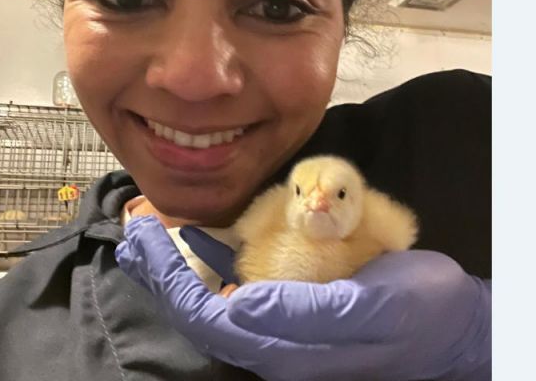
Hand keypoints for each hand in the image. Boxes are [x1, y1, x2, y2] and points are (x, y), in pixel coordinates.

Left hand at [116, 216, 490, 380]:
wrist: (453, 324)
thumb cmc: (418, 313)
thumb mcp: (370, 310)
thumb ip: (305, 314)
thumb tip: (239, 304)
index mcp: (287, 350)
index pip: (207, 318)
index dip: (169, 281)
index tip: (144, 241)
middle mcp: (276, 346)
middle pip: (200, 312)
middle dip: (162, 275)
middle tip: (134, 236)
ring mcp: (284, 329)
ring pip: (214, 301)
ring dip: (180, 270)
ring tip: (151, 241)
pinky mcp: (296, 310)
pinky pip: (240, 288)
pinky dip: (213, 264)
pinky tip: (204, 241)